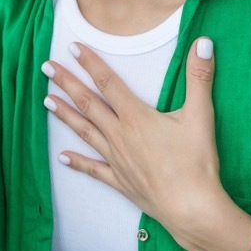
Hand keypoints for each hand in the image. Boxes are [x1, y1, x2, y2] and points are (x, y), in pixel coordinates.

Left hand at [43, 38, 227, 233]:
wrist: (190, 208)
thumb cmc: (196, 163)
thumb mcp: (201, 115)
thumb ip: (199, 77)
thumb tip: (204, 42)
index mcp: (136, 117)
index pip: (108, 82)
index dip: (90, 62)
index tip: (73, 47)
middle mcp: (120, 136)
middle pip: (88, 104)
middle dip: (66, 83)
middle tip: (46, 68)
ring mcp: (117, 160)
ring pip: (85, 132)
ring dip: (65, 115)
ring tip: (46, 102)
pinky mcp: (120, 181)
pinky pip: (94, 169)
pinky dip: (77, 163)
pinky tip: (62, 158)